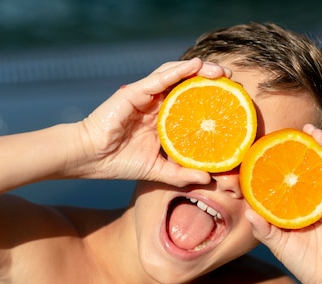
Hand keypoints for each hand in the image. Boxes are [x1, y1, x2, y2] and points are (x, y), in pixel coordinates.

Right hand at [75, 58, 226, 186]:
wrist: (90, 158)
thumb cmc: (119, 162)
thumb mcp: (156, 170)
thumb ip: (180, 173)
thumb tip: (208, 179)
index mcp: (161, 119)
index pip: (190, 102)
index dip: (210, 98)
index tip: (232, 100)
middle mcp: (155, 104)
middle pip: (186, 84)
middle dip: (210, 78)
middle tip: (232, 80)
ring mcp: (145, 96)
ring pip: (175, 75)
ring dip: (199, 70)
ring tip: (219, 73)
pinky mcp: (134, 93)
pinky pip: (159, 79)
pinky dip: (177, 71)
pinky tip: (194, 66)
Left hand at [246, 124, 321, 283]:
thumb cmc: (306, 263)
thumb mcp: (278, 243)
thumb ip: (263, 227)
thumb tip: (248, 209)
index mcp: (309, 203)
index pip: (304, 174)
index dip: (297, 156)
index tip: (283, 140)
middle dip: (315, 144)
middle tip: (303, 129)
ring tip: (317, 133)